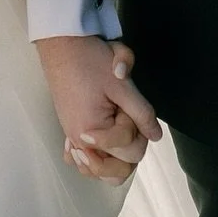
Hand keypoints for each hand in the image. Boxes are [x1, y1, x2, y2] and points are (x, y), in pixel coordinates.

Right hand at [35, 34, 162, 184]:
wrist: (61, 45)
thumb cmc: (89, 60)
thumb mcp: (121, 84)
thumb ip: (142, 112)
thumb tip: (156, 136)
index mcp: (93, 133)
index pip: (130, 152)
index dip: (136, 129)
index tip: (125, 107)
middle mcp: (80, 143)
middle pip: (118, 171)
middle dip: (129, 149)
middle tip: (124, 120)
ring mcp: (72, 138)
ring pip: (100, 171)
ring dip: (114, 159)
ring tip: (117, 133)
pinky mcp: (69, 131)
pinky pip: (83, 160)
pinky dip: (94, 159)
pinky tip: (99, 143)